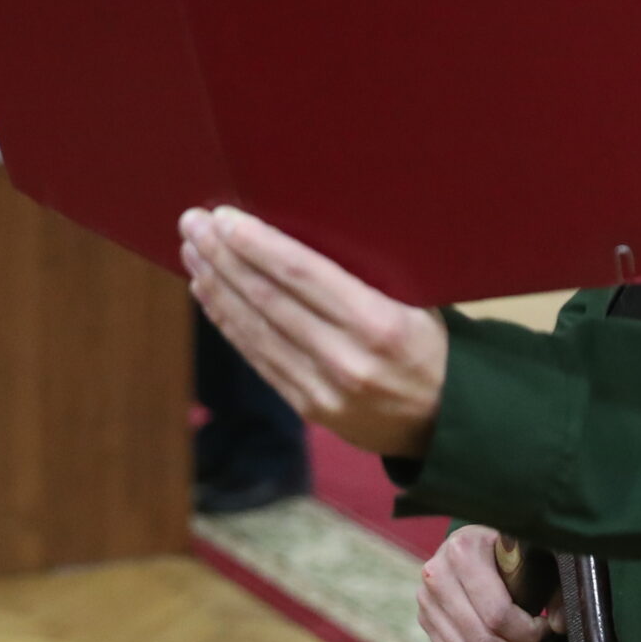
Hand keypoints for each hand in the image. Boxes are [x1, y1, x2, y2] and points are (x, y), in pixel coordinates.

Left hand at [179, 206, 447, 457]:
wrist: (448, 422)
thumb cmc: (431, 343)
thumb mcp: (418, 299)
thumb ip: (367, 271)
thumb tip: (307, 221)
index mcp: (381, 324)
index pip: (303, 276)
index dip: (257, 245)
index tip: (224, 218)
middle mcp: (347, 359)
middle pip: (269, 300)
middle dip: (224, 258)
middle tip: (192, 223)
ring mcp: (324, 390)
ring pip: (256, 331)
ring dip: (217, 287)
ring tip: (193, 252)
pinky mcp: (309, 409)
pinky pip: (259, 359)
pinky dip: (229, 324)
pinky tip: (208, 294)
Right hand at [417, 525, 559, 641]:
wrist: (476, 540)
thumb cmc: (511, 544)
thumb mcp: (534, 551)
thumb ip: (553, 586)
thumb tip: (561, 626)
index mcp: (463, 551)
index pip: (498, 614)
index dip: (530, 635)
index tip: (549, 631)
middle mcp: (436, 576)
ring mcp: (426, 602)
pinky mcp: (426, 623)